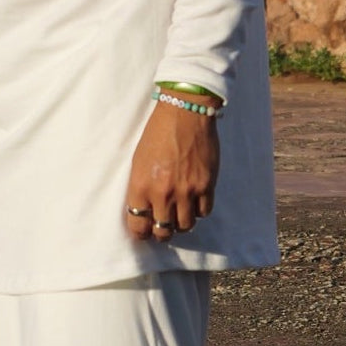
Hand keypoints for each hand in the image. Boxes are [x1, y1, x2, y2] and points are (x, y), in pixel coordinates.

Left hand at [124, 100, 219, 240]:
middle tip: (162, 228)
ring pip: (185, 226)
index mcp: (141, 186)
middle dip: (161, 232)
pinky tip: (194, 202)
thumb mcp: (139, 160)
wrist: (185, 113)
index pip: (138, 226)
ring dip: (181, 223)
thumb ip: (140, 187)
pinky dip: (199, 210)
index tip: (143, 232)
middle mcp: (163, 194)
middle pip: (163, 231)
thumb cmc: (157, 132)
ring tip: (179, 215)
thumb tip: (143, 208)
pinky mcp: (206, 186)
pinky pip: (204, 212)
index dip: (141, 233)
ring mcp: (187, 191)